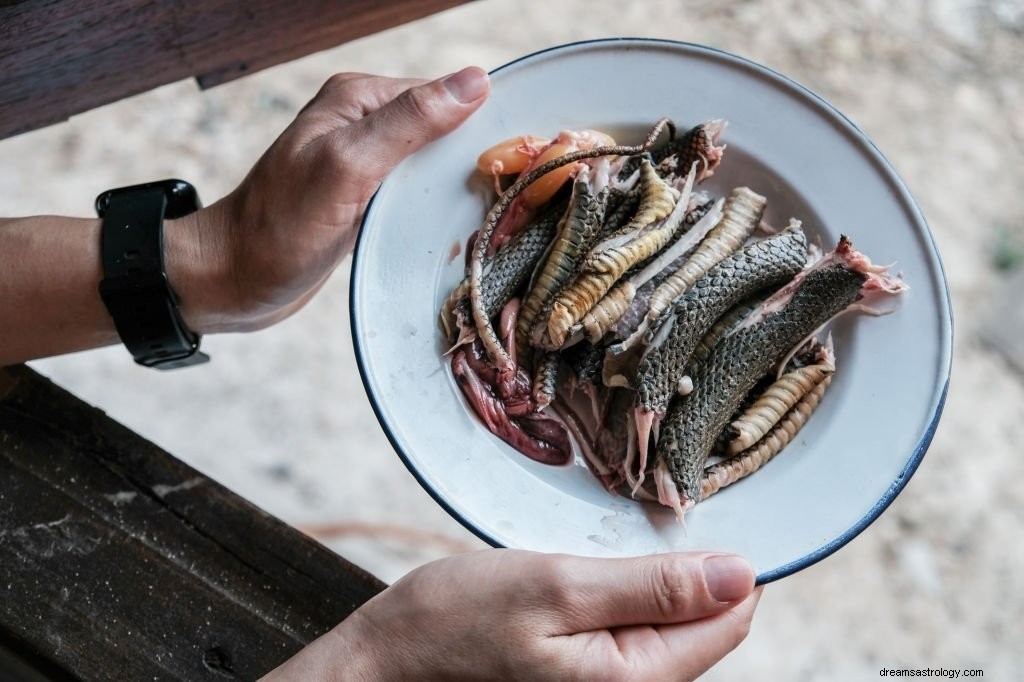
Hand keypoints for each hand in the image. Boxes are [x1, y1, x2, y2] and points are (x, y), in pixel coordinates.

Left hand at [169, 67, 489, 332]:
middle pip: (442, 133)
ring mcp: (363, 165)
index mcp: (359, 99)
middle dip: (470, 162)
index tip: (510, 162)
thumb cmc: (278, 228)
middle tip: (498, 199)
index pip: (443, 97)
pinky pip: (414, 195)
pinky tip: (446, 229)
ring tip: (478, 218)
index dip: (480, 127)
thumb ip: (407, 124)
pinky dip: (433, 211)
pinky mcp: (364, 200)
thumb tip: (473, 82)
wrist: (231, 281)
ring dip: (454, 190)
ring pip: (432, 168)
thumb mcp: (347, 167)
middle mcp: (362, 125)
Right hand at [262, 549, 760, 681]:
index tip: (693, 513)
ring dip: (647, 575)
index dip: (727, 562)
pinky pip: (630, 626)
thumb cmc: (455, 622)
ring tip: (595, 545)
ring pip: (666, 621)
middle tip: (627, 524)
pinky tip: (583, 569)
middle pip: (703, 623)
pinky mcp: (585, 673)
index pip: (728, 620)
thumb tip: (741, 575)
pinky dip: (620, 588)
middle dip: (682, 567)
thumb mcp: (557, 588)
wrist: (388, 661)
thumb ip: (654, 586)